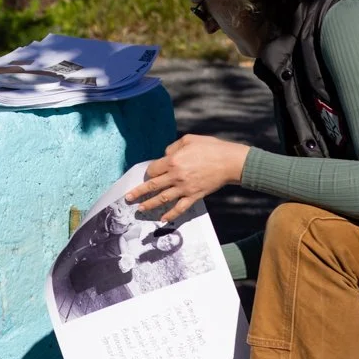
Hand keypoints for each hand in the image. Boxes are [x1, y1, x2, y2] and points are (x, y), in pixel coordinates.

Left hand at [123, 134, 250, 222]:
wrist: (229, 162)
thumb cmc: (211, 148)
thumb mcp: (189, 140)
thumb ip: (173, 147)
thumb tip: (165, 155)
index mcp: (173, 161)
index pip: (153, 169)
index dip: (150, 171)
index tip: (151, 173)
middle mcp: (176, 176)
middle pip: (153, 186)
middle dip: (139, 192)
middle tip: (128, 198)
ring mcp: (185, 188)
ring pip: (163, 198)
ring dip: (150, 204)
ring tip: (140, 209)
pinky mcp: (194, 196)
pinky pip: (180, 208)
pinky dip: (171, 214)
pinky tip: (162, 219)